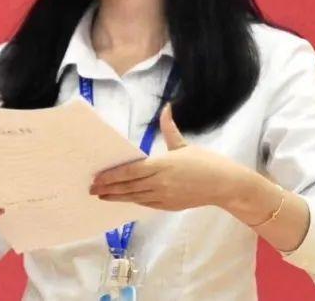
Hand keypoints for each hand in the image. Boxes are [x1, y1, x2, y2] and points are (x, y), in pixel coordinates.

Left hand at [89, 104, 251, 210]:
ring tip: (102, 196)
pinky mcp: (169, 206)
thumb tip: (166, 109)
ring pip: (135, 197)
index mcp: (162, 165)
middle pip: (129, 186)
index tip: (98, 178)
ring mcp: (164, 196)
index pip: (131, 171)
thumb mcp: (185, 145)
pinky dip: (133, 201)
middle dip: (109, 188)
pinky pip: (146, 204)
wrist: (223, 185)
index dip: (112, 176)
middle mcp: (160, 182)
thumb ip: (170, 128)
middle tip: (91, 188)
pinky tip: (125, 199)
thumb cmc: (206, 162)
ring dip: (117, 197)